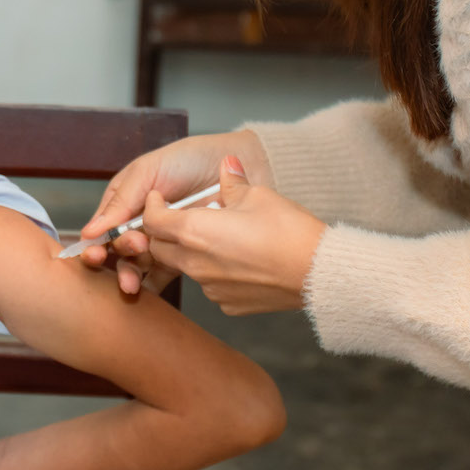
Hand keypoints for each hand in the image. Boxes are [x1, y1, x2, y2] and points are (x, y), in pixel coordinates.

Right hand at [79, 132, 271, 294]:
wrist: (239, 164)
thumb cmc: (190, 159)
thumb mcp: (149, 171)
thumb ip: (122, 202)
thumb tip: (91, 232)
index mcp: (126, 200)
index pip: (103, 227)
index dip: (97, 244)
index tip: (97, 254)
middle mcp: (140, 221)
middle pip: (120, 249)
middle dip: (122, 254)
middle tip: (138, 247)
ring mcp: (162, 239)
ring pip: (138, 264)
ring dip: (132, 274)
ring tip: (133, 283)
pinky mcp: (184, 253)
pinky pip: (163, 273)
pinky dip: (153, 284)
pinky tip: (147, 291)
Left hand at [129, 155, 326, 314]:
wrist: (317, 272)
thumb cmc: (288, 231)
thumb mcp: (258, 195)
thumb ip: (233, 182)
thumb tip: (227, 165)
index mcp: (194, 232)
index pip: (151, 221)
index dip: (151, 207)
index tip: (160, 199)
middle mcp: (195, 263)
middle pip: (160, 248)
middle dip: (163, 233)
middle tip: (181, 218)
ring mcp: (210, 288)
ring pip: (185, 268)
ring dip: (190, 253)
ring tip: (217, 238)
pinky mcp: (227, 304)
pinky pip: (209, 285)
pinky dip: (214, 272)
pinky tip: (237, 261)